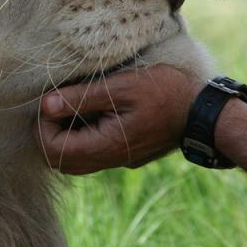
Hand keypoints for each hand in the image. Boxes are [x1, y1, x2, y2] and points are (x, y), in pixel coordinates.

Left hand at [35, 65, 202, 174]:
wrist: (203, 112)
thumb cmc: (165, 91)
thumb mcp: (122, 86)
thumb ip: (83, 97)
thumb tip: (46, 105)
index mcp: (107, 146)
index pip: (54, 152)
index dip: (43, 127)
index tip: (50, 101)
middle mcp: (110, 159)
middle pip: (60, 161)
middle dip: (49, 132)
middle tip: (57, 102)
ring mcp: (118, 159)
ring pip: (75, 159)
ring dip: (65, 134)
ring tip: (74, 102)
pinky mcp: (124, 152)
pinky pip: (91, 152)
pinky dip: (81, 134)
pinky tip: (91, 109)